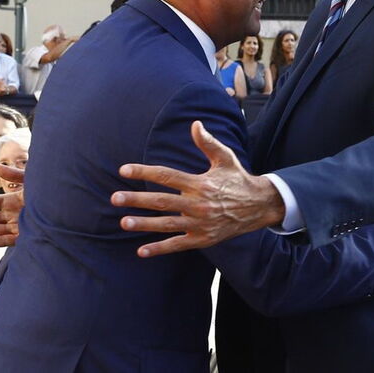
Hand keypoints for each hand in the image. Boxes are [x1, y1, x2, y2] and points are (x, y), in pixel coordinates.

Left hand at [112, 120, 284, 257]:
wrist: (258, 207)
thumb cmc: (238, 179)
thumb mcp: (225, 158)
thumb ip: (208, 143)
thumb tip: (195, 124)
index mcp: (200, 183)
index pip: (166, 176)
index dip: (144, 171)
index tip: (123, 170)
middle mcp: (198, 204)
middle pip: (161, 201)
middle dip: (137, 199)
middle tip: (114, 198)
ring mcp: (199, 224)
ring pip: (167, 224)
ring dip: (144, 224)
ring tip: (123, 222)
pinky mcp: (202, 239)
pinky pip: (178, 244)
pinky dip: (160, 248)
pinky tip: (141, 250)